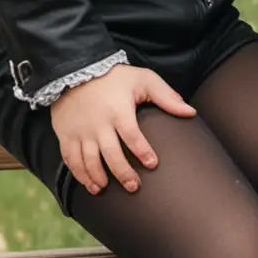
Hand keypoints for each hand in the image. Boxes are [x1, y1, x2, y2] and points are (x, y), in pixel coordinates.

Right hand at [51, 64, 195, 195]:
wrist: (75, 69)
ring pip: (88, 160)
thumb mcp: (143, 79)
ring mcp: (80, 131)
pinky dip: (79, 174)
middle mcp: (98, 123)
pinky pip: (70, 159)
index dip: (142, 151)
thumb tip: (191, 113)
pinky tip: (89, 184)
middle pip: (111, 154)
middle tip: (134, 187)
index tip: (152, 164)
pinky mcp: (66, 134)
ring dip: (97, 177)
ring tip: (106, 189)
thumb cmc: (115, 77)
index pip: (132, 135)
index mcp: (118, 110)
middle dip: (123, 173)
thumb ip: (167, 97)